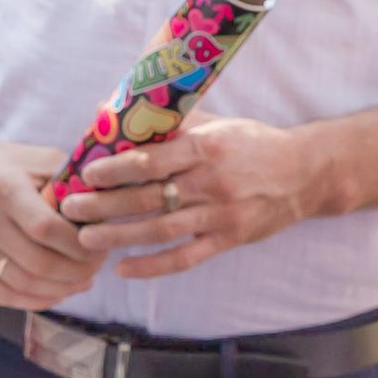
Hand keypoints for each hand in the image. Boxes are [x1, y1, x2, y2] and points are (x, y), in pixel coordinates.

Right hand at [0, 134, 98, 310]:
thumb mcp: (39, 158)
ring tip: (82, 281)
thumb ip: (73, 182)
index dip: (80, 246)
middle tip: (97, 266)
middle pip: (38, 263)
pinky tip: (57, 292)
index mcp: (4, 190)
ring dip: (60, 289)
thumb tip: (108, 212)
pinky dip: (35, 300)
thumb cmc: (3, 162)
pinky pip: (3, 295)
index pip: (46, 230)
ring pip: (23, 284)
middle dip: (77, 271)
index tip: (101, 247)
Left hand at [57, 116, 325, 278]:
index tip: (86, 174)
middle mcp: (213, 183)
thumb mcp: (215, 124)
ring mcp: (222, 215)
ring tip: (85, 239)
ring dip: (120, 237)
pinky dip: (153, 266)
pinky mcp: (230, 240)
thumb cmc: (251, 143)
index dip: (116, 169)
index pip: (152, 160)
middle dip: (105, 205)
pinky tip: (123, 268)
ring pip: (162, 230)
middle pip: (149, 198)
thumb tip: (110, 108)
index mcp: (207, 149)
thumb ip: (167, 122)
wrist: (306, 172)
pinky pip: (185, 258)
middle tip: (71, 209)